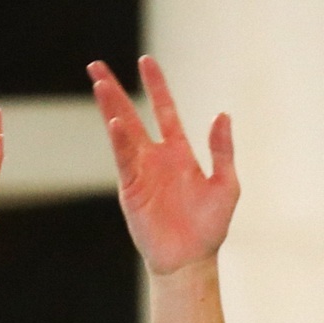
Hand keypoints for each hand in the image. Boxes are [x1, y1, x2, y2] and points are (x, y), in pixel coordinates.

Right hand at [89, 56, 237, 275]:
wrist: (190, 260)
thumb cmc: (210, 227)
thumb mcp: (226, 184)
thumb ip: (223, 150)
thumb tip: (222, 115)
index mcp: (179, 153)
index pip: (164, 110)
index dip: (156, 86)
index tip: (145, 62)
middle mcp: (156, 158)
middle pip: (132, 115)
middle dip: (115, 90)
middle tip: (97, 66)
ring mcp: (141, 172)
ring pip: (121, 133)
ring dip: (111, 108)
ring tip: (99, 83)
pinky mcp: (130, 189)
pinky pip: (123, 159)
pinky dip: (119, 141)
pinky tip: (114, 122)